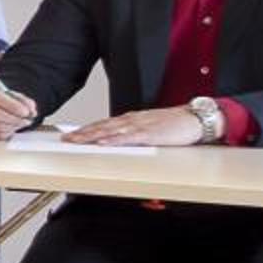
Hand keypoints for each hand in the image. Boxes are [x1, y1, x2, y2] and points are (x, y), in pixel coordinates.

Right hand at [0, 75, 37, 140]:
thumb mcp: (10, 95)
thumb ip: (23, 101)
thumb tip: (32, 111)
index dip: (13, 106)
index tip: (26, 112)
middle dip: (15, 119)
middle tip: (27, 120)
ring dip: (13, 126)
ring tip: (20, 123)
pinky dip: (8, 133)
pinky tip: (12, 128)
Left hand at [64, 106, 206, 147]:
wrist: (196, 118)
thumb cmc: (177, 124)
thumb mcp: (151, 127)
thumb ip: (136, 132)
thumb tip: (121, 139)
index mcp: (133, 119)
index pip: (105, 124)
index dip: (87, 129)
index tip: (72, 134)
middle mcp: (133, 120)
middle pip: (102, 126)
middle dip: (83, 133)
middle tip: (66, 139)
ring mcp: (140, 126)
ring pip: (110, 131)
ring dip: (92, 136)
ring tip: (76, 141)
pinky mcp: (150, 134)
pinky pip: (128, 138)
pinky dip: (113, 140)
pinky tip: (102, 143)